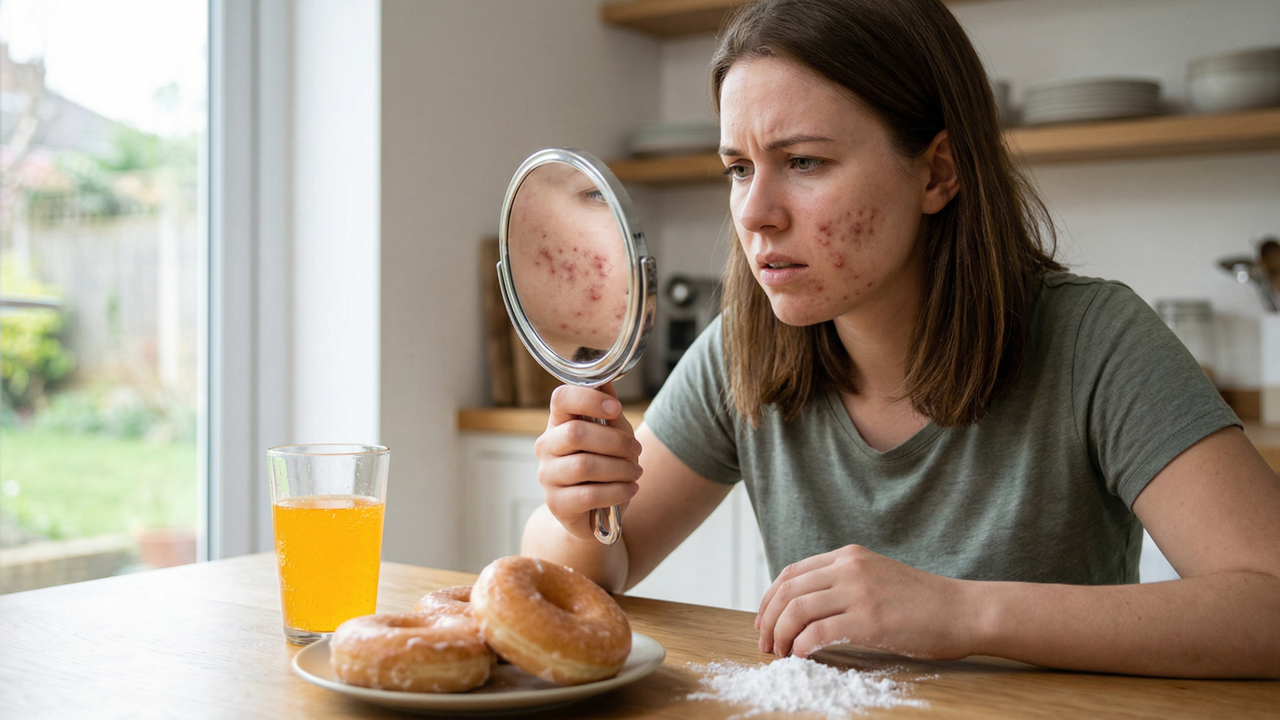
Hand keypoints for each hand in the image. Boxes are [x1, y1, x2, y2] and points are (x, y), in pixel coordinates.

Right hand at [533, 383, 643, 540]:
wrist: (594, 513)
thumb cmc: (605, 466)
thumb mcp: (614, 435)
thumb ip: (609, 412)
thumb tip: (606, 381)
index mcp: (559, 422)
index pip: (561, 398)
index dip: (589, 399)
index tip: (615, 409)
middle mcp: (546, 446)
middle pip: (576, 433)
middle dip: (615, 442)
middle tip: (636, 451)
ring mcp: (547, 476)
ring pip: (584, 465)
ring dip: (620, 468)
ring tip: (636, 472)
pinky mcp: (556, 503)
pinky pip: (589, 495)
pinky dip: (617, 491)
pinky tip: (630, 489)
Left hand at [756, 545, 977, 659]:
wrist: (963, 611)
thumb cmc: (922, 602)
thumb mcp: (877, 576)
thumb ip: (844, 581)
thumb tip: (805, 605)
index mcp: (848, 555)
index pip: (791, 572)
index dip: (769, 599)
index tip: (763, 621)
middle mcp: (849, 567)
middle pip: (787, 591)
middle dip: (768, 620)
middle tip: (764, 644)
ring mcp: (858, 592)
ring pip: (797, 611)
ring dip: (780, 636)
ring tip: (780, 654)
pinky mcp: (868, 620)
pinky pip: (817, 633)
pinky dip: (801, 647)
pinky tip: (801, 657)